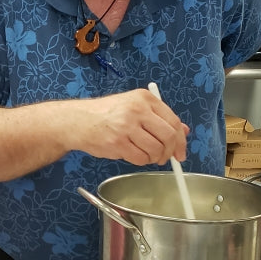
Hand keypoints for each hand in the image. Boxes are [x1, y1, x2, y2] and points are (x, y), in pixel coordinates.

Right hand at [74, 88, 188, 164]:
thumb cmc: (106, 114)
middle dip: (170, 152)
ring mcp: (126, 126)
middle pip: (168, 137)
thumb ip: (159, 118)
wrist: (78, 120)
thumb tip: (183, 131)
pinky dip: (141, 161)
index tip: (181, 152)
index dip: (181, 141)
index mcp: (144, 98)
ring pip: (155, 150)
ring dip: (154, 158)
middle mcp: (137, 109)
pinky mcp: (117, 142)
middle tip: (166, 158)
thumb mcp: (134, 107)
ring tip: (146, 155)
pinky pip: (139, 158)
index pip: (173, 122)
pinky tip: (134, 155)